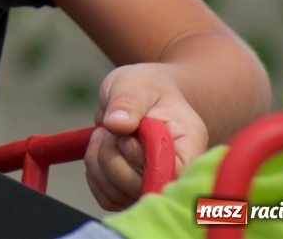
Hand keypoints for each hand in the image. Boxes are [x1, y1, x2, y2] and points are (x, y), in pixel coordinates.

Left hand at [84, 63, 207, 209]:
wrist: (140, 94)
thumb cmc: (144, 87)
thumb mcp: (134, 84)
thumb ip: (127, 101)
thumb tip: (117, 124)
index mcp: (188, 144)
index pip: (174, 174)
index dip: (142, 162)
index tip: (126, 139)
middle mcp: (177, 172)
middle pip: (142, 190)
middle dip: (112, 158)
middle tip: (110, 129)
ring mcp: (154, 184)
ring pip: (120, 196)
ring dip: (99, 164)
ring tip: (105, 134)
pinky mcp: (133, 191)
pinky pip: (108, 198)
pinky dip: (94, 175)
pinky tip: (98, 149)